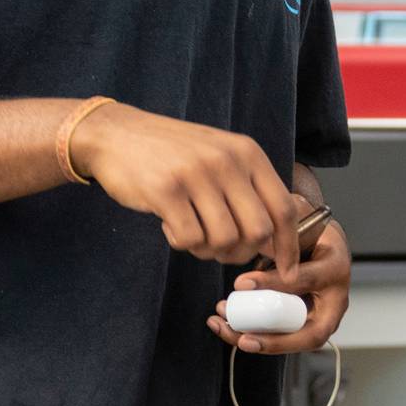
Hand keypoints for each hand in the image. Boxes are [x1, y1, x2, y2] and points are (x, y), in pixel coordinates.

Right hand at [70, 103, 298, 272]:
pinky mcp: (166, 190)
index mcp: (248, 153)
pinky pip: (189, 239)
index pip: (284, 208)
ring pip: (224, 240)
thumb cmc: (172, 154)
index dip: (289, 246)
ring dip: (208, 250)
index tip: (286, 271)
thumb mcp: (220, 157)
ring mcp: (197, 174)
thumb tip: (277, 242)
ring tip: (191, 232)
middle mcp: (228, 161)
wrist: (116, 134)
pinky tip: (169, 224)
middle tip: (220, 250)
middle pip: (258, 231)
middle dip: (242, 253)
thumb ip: (249, 191)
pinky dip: (181, 243)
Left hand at [208, 216, 351, 354]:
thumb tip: (251, 240)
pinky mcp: (305, 325)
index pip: (308, 279)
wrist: (320, 241)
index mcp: (335, 267)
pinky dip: (253, 335)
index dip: (274, 284)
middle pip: (310, 332)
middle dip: (274, 340)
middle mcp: (335, 300)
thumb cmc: (310, 230)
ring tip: (223, 327)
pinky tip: (225, 326)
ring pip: (293, 341)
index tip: (242, 283)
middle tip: (243, 337)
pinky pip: (281, 337)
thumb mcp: (298, 223)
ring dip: (256, 340)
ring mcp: (322, 317)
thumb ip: (281, 234)